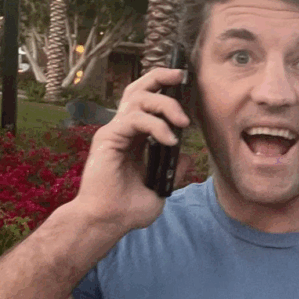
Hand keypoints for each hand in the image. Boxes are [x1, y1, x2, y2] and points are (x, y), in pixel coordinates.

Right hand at [70, 68, 191, 235]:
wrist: (108, 221)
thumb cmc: (129, 207)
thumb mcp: (162, 186)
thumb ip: (175, 170)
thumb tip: (189, 158)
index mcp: (135, 136)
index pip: (148, 101)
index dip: (164, 88)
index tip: (185, 83)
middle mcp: (123, 129)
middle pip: (139, 88)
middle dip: (161, 76)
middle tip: (182, 77)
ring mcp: (115, 131)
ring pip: (139, 98)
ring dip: (166, 105)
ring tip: (182, 123)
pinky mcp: (108, 138)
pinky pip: (135, 119)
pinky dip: (156, 125)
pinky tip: (169, 140)